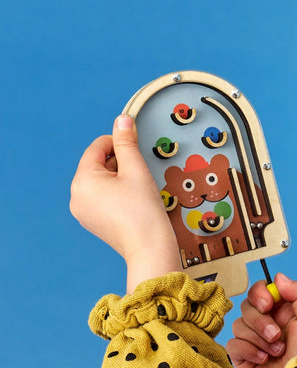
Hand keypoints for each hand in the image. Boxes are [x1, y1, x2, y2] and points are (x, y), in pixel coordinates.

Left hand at [71, 115, 180, 291]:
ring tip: (137, 190)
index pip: (97, 148)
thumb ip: (127, 143)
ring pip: (99, 183)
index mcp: (83, 180)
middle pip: (96, 166)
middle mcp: (76, 196)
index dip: (117, 143)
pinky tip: (132, 203)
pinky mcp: (92, 223)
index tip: (135, 146)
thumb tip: (122, 120)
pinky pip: (100, 200)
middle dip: (118, 164)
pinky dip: (115, 195)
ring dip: (117, 179)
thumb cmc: (143, 210)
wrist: (150, 248)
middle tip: (140, 173)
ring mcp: (82, 212)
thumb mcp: (136, 170)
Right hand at [227, 274, 296, 367]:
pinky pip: (233, 344)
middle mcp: (269, 325)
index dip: (260, 293)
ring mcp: (255, 343)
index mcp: (285, 313)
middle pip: (247, 306)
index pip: (261, 291)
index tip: (267, 303)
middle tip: (276, 335)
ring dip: (258, 338)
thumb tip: (278, 277)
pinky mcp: (244, 359)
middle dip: (260, 320)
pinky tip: (264, 360)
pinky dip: (248, 350)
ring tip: (276, 352)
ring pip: (238, 324)